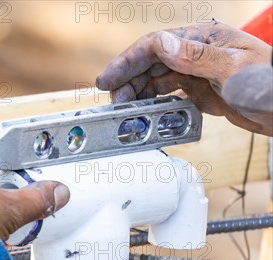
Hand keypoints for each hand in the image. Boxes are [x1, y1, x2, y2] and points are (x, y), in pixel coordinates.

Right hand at [95, 21, 272, 135]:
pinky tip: (145, 114)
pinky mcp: (200, 94)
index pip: (155, 45)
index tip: (108, 79)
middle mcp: (196, 54)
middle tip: (114, 102)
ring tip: (125, 110)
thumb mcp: (234, 68)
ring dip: (137, 95)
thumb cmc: (270, 85)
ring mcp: (197, 74)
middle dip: (127, 81)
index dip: (127, 61)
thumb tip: (161, 43)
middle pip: (150, 64)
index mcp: (203, 39)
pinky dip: (153, 105)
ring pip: (156, 81)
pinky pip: (168, 97)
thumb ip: (196, 57)